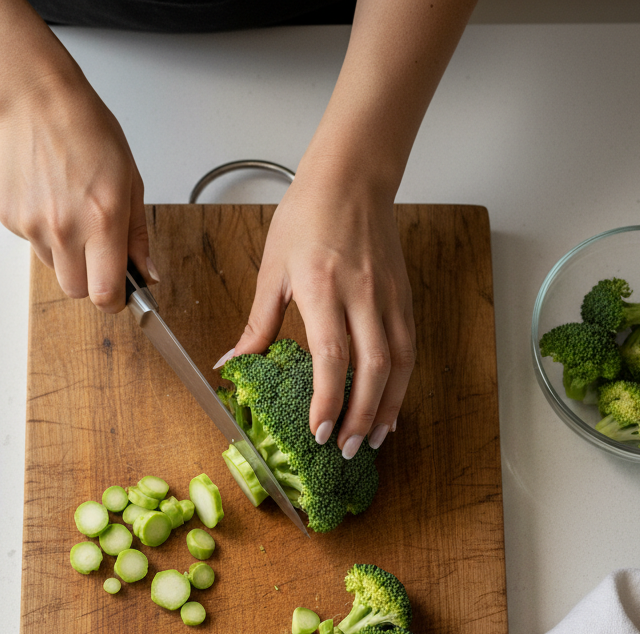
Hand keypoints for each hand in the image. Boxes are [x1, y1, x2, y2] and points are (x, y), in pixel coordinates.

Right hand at [0, 76, 152, 313]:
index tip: (120, 295)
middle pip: (76, 291)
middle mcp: (65, 229)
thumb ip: (138, 235)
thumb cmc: (87, 131)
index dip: (115, 301)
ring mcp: (33, 226)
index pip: (106, 294)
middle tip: (98, 253)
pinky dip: (44, 233)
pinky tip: (50, 200)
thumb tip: (147, 273)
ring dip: (67, 255)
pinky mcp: (12, 220)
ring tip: (72, 212)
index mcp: (102, 221)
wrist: (37, 101)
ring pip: (55, 269)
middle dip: (91, 282)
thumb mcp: (130, 180)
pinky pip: (34, 245)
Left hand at [228, 164, 414, 455]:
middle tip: (347, 450)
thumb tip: (231, 365)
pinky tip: (389, 406)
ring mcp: (388, 296)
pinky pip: (408, 348)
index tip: (319, 432)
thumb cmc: (306, 217)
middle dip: (361, 415)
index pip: (332, 355)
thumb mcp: (271, 270)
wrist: (351, 178)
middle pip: (372, 367)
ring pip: (399, 362)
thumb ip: (256, 325)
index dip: (328, 399)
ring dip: (387, 407)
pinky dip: (401, 383)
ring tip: (373, 440)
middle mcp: (362, 294)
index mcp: (322, 287)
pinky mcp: (403, 297)